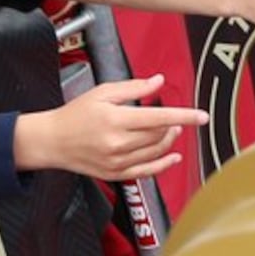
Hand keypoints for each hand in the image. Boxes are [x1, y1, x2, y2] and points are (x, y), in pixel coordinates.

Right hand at [19, 77, 207, 179]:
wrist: (52, 141)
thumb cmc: (75, 115)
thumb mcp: (102, 92)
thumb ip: (134, 87)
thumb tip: (158, 81)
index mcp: (115, 120)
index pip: (159, 118)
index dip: (184, 116)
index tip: (202, 116)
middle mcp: (117, 143)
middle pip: (159, 135)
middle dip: (172, 125)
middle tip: (172, 117)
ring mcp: (116, 161)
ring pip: (156, 152)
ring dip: (169, 140)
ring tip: (171, 130)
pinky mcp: (115, 174)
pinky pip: (146, 172)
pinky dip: (163, 164)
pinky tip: (173, 157)